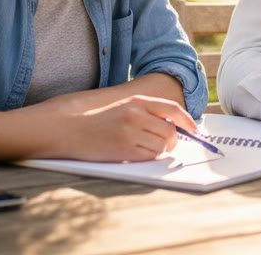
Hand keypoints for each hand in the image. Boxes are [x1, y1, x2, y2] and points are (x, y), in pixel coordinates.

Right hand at [31, 95, 193, 161]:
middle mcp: (137, 114)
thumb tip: (168, 126)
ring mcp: (131, 132)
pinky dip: (147, 158)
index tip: (194, 130)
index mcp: (137, 101)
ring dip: (159, 151)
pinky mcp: (124, 149)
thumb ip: (142, 112)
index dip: (187, 121)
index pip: (173, 110)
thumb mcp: (120, 106)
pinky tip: (134, 155)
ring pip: (162, 147)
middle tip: (165, 147)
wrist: (66, 127)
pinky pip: (149, 157)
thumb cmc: (92, 118)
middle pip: (171, 132)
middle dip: (172, 142)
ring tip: (145, 150)